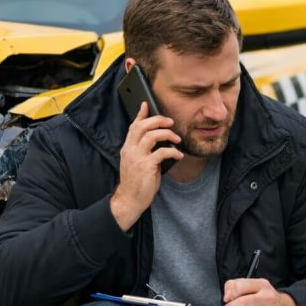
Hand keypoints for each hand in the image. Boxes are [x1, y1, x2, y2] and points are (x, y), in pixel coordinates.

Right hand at [109, 101, 182, 230]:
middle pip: (142, 126)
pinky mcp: (146, 167)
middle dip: (158, 120)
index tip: (146, 104)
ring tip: (177, 139)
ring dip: (167, 134)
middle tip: (170, 122)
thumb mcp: (138, 163)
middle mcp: (130, 150)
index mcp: (127, 148)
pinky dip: (173, 152)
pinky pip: (162, 153)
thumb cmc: (137, 182)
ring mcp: (137, 158)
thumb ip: (144, 151)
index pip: (133, 126)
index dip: (140, 114)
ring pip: (151, 136)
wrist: (130, 200)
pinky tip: (178, 155)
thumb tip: (160, 141)